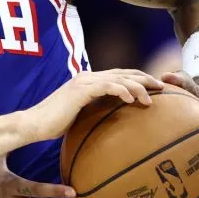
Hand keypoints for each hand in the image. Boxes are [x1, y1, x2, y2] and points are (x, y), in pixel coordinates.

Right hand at [27, 68, 163, 140]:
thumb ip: (93, 113)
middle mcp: (88, 77)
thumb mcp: (79, 117)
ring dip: (138, 85)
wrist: (34, 124)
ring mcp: (84, 82)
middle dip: (145, 78)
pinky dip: (121, 90)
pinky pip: (106, 87)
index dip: (138, 78)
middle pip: (123, 72)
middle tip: (163, 86)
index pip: (119, 75)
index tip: (156, 87)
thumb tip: (110, 125)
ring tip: (152, 95)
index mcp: (89, 82)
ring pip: (118, 78)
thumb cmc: (54, 125)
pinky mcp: (80, 90)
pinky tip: (132, 99)